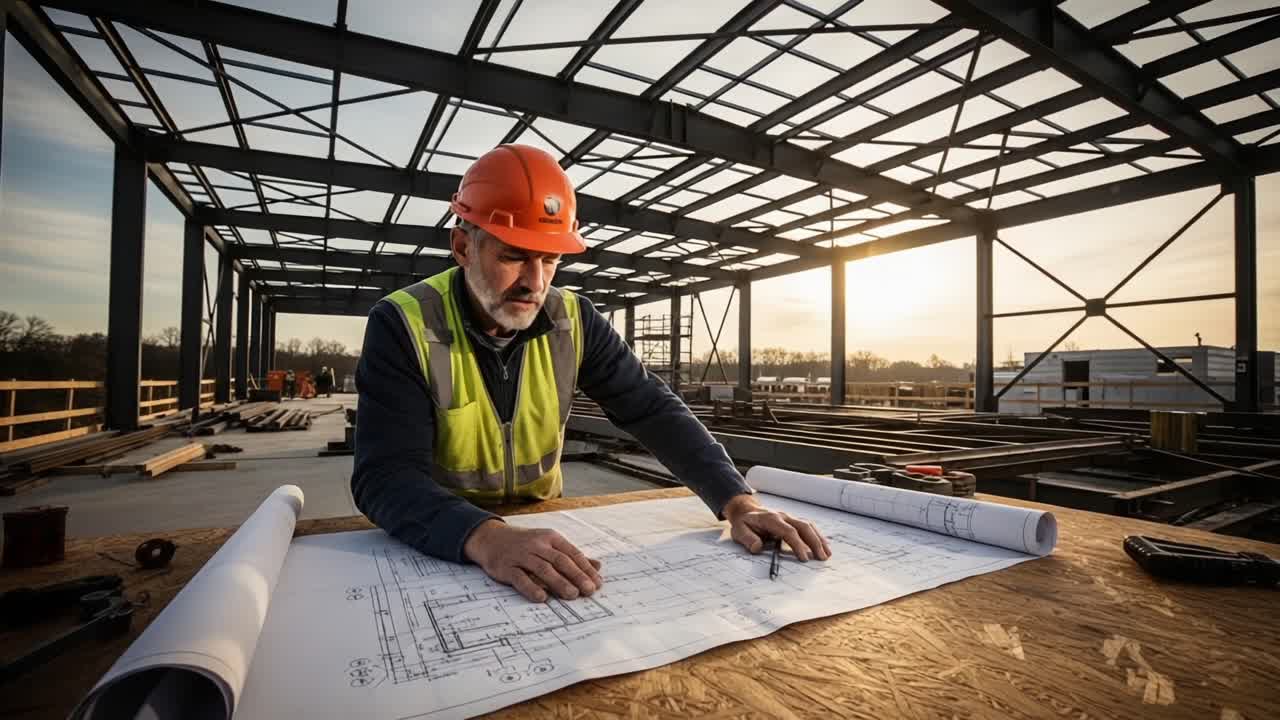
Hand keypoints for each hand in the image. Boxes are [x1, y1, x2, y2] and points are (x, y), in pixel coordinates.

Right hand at [463, 520, 603, 602]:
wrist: (490, 538)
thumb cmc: (525, 544)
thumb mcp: (549, 544)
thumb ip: (572, 556)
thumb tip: (597, 566)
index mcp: (550, 538)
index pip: (572, 554)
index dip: (586, 569)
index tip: (597, 583)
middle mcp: (537, 545)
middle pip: (560, 561)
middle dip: (577, 576)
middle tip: (589, 590)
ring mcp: (521, 555)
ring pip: (543, 569)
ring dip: (559, 582)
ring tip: (572, 594)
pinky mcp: (506, 567)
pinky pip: (520, 578)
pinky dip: (531, 587)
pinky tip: (542, 597)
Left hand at [721, 494, 830, 560]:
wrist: (745, 511)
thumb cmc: (744, 523)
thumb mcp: (739, 531)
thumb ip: (748, 539)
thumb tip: (757, 548)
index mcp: (771, 519)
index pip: (788, 531)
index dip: (797, 544)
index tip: (804, 558)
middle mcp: (783, 516)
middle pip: (803, 527)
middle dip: (814, 542)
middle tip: (821, 558)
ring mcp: (789, 518)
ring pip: (808, 526)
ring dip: (819, 539)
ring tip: (827, 554)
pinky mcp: (792, 521)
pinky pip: (808, 527)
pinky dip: (817, 536)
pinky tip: (823, 546)